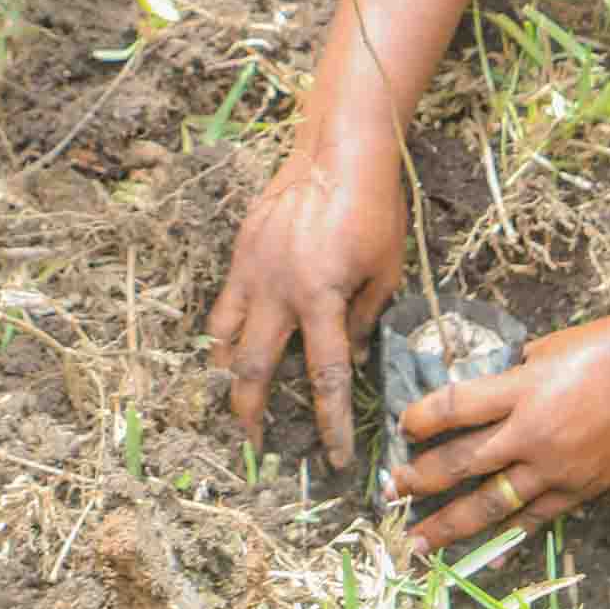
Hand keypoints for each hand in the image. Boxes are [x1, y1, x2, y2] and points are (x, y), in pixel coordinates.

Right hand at [210, 108, 415, 467]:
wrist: (337, 152)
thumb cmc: (374, 209)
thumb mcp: (386, 270)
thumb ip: (365, 318)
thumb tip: (350, 356)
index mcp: (322, 298)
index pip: (326, 376)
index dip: (331, 422)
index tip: (336, 456)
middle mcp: (277, 290)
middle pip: (253, 368)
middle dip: (251, 413)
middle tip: (255, 445)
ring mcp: (250, 271)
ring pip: (224, 339)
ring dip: (226, 375)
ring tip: (232, 402)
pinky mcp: (239, 254)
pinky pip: (223, 306)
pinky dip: (223, 335)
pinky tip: (228, 350)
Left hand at [388, 309, 609, 557]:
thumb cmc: (609, 347)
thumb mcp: (548, 348)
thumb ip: (514, 375)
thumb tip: (491, 391)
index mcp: (520, 389)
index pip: (452, 408)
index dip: (419, 419)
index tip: (402, 428)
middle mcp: (531, 433)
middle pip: (461, 462)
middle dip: (420, 479)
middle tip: (392, 491)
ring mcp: (556, 466)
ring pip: (492, 502)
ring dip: (450, 523)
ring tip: (420, 540)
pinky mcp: (581, 488)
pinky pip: (537, 518)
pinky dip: (508, 536)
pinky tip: (484, 552)